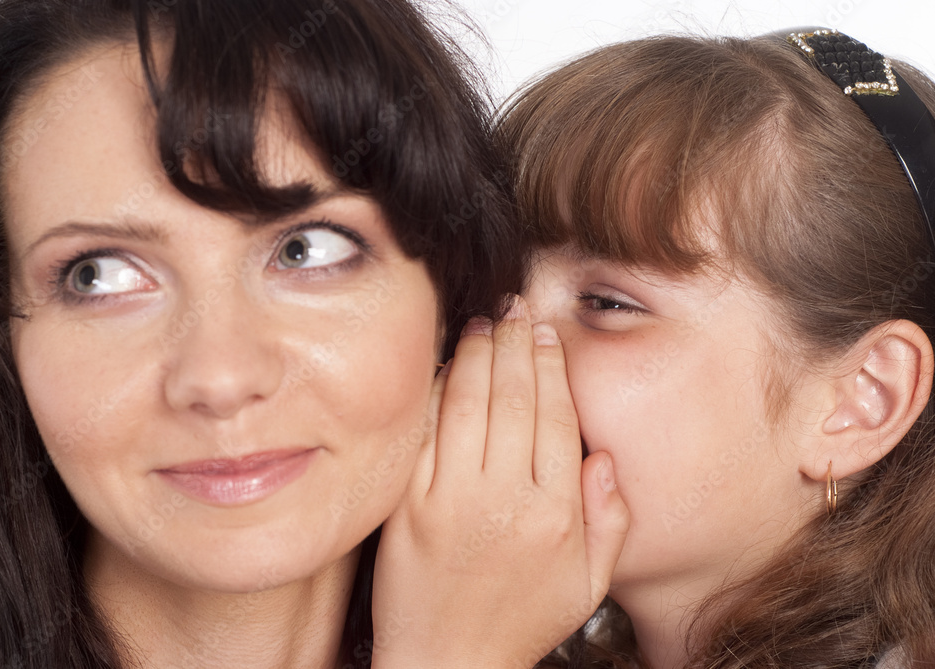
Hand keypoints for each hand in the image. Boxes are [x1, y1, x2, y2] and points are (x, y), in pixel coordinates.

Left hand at [371, 296, 628, 668]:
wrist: (447, 664)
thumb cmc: (518, 624)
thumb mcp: (587, 585)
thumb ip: (609, 521)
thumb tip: (603, 459)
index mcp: (556, 515)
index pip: (557, 417)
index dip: (552, 366)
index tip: (547, 335)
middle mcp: (506, 499)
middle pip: (515, 397)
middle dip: (517, 342)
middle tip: (516, 309)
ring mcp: (453, 498)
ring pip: (469, 402)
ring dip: (478, 353)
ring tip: (484, 324)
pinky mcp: (410, 503)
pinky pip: (426, 430)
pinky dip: (436, 388)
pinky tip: (445, 363)